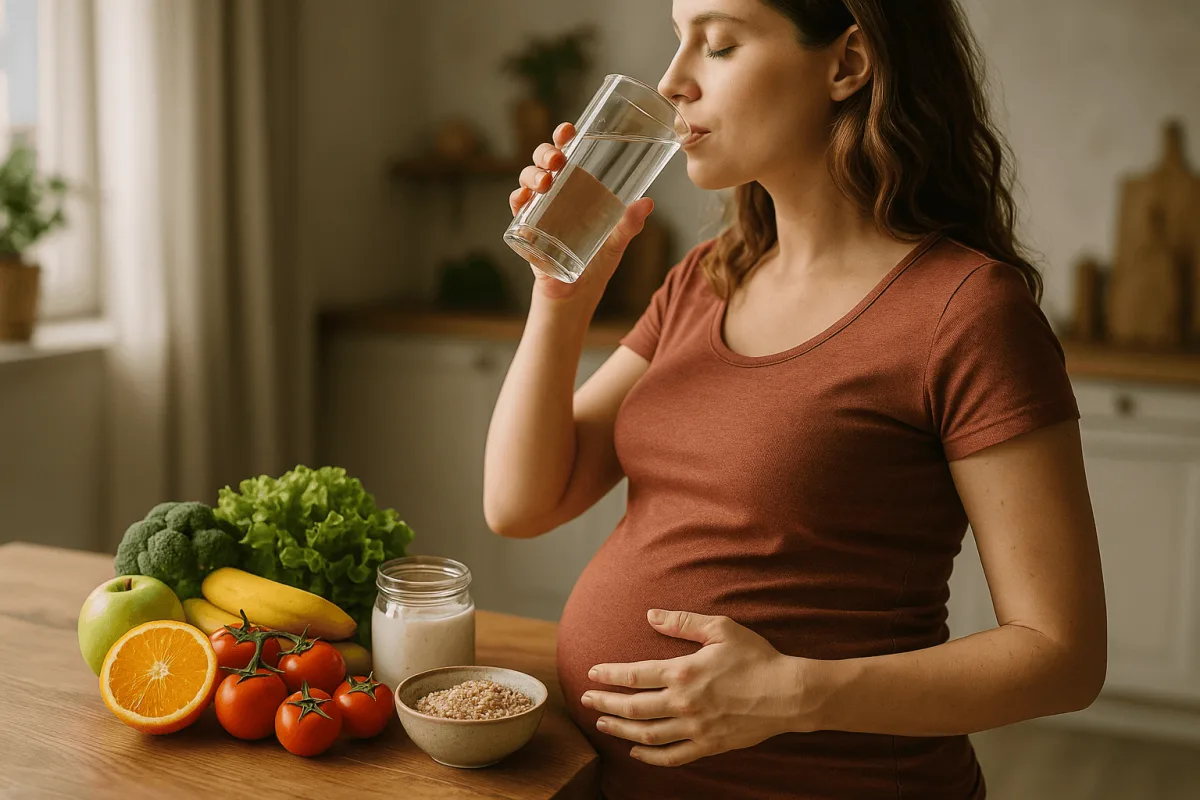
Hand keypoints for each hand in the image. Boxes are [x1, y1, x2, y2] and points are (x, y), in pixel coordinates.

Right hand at [509, 121, 654, 304]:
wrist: (577, 294)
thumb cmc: (597, 261)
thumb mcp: (617, 241)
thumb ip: (630, 223)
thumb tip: (647, 202)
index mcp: (576, 187)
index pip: (567, 153)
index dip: (563, 137)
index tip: (569, 129)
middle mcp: (555, 193)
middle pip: (543, 161)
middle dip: (546, 153)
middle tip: (558, 160)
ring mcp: (539, 210)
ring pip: (527, 180)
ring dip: (532, 175)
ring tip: (546, 182)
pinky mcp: (527, 230)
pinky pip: (517, 209)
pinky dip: (517, 201)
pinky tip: (523, 199)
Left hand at [582, 610, 816, 766]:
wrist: (788, 694)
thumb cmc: (756, 657)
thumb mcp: (720, 629)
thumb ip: (683, 622)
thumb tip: (650, 615)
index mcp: (683, 671)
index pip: (634, 675)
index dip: (609, 674)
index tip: (591, 673)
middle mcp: (684, 703)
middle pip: (633, 707)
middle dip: (605, 703)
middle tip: (586, 700)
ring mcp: (695, 728)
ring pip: (647, 734)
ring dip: (620, 729)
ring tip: (602, 724)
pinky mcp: (708, 745)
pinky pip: (672, 756)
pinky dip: (650, 756)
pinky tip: (636, 751)